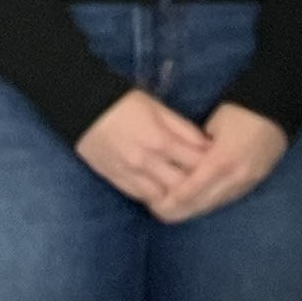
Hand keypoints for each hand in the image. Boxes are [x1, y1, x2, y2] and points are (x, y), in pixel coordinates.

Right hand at [75, 88, 214, 211]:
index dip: (212, 163)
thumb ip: (183, 128)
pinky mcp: (117, 181)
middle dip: (198, 183)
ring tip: (187, 188)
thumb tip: (205, 144)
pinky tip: (165, 191)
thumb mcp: (158, 108)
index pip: (197, 162)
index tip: (220, 161)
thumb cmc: (123, 103)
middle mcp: (147, 162)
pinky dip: (158, 197)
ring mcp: (131, 174)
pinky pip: (143, 198)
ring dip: (177, 194)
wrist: (81, 108)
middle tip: (207, 179)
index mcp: (161, 140)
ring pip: (164, 198)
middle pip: (184, 185)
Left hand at [150, 105, 287, 224]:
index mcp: (221, 161)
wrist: (278, 111)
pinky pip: (226, 200)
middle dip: (177, 210)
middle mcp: (234, 178)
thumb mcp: (211, 126)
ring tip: (172, 209)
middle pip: (200, 205)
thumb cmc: (240, 112)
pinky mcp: (253, 184)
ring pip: (213, 206)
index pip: (190, 191)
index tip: (153, 202)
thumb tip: (179, 167)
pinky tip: (195, 203)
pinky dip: (208, 203)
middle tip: (158, 210)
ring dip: (192, 209)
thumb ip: (195, 150)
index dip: (170, 200)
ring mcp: (246, 184)